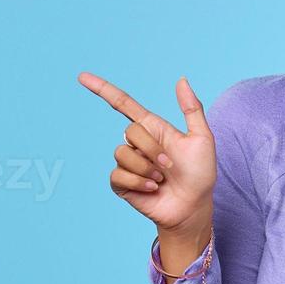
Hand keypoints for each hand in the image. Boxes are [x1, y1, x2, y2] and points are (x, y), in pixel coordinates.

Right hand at [77, 71, 216, 235]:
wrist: (193, 207)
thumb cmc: (199, 174)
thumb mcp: (202, 139)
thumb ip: (192, 109)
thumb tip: (181, 80)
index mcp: (152, 128)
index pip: (123, 104)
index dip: (102, 89)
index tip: (82, 77)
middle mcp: (137, 144)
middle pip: (130, 131)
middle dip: (152, 149)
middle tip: (169, 167)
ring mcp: (128, 164)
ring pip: (123, 154)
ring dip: (146, 169)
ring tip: (161, 180)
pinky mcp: (122, 184)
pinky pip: (119, 175)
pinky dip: (139, 183)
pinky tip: (152, 189)